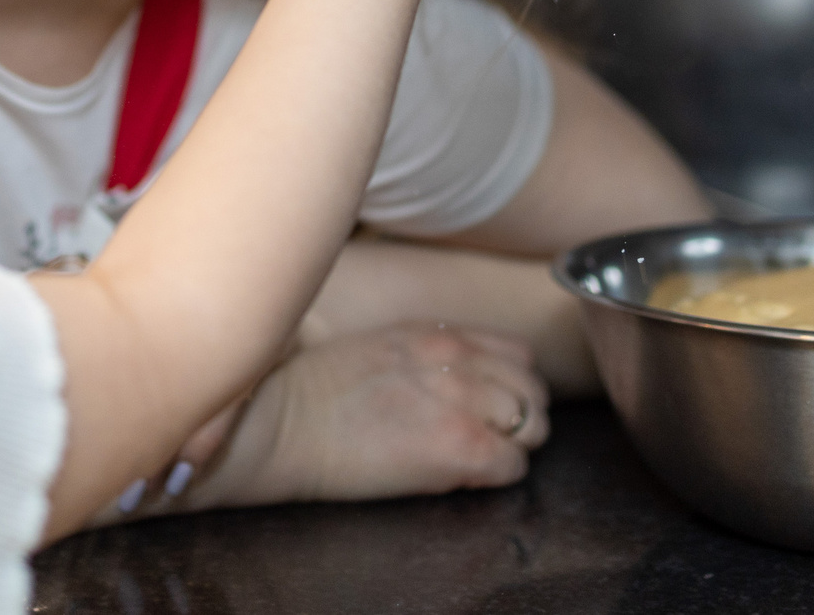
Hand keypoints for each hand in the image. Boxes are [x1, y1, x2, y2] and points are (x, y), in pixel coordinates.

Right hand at [158, 323, 550, 511]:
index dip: (509, 386)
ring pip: (534, 425)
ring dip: (515, 445)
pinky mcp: (459, 446)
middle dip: (520, 416)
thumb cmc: (309, 392)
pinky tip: (466, 478)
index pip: (517, 354)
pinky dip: (500, 476)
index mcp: (436, 335)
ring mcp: (462, 401)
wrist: (279, 421)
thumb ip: (426, 356)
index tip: (489, 407)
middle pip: (533, 388)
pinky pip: (515, 466)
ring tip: (482, 459)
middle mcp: (457, 360)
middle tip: (491, 438)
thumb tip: (452, 381)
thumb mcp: (378, 348)